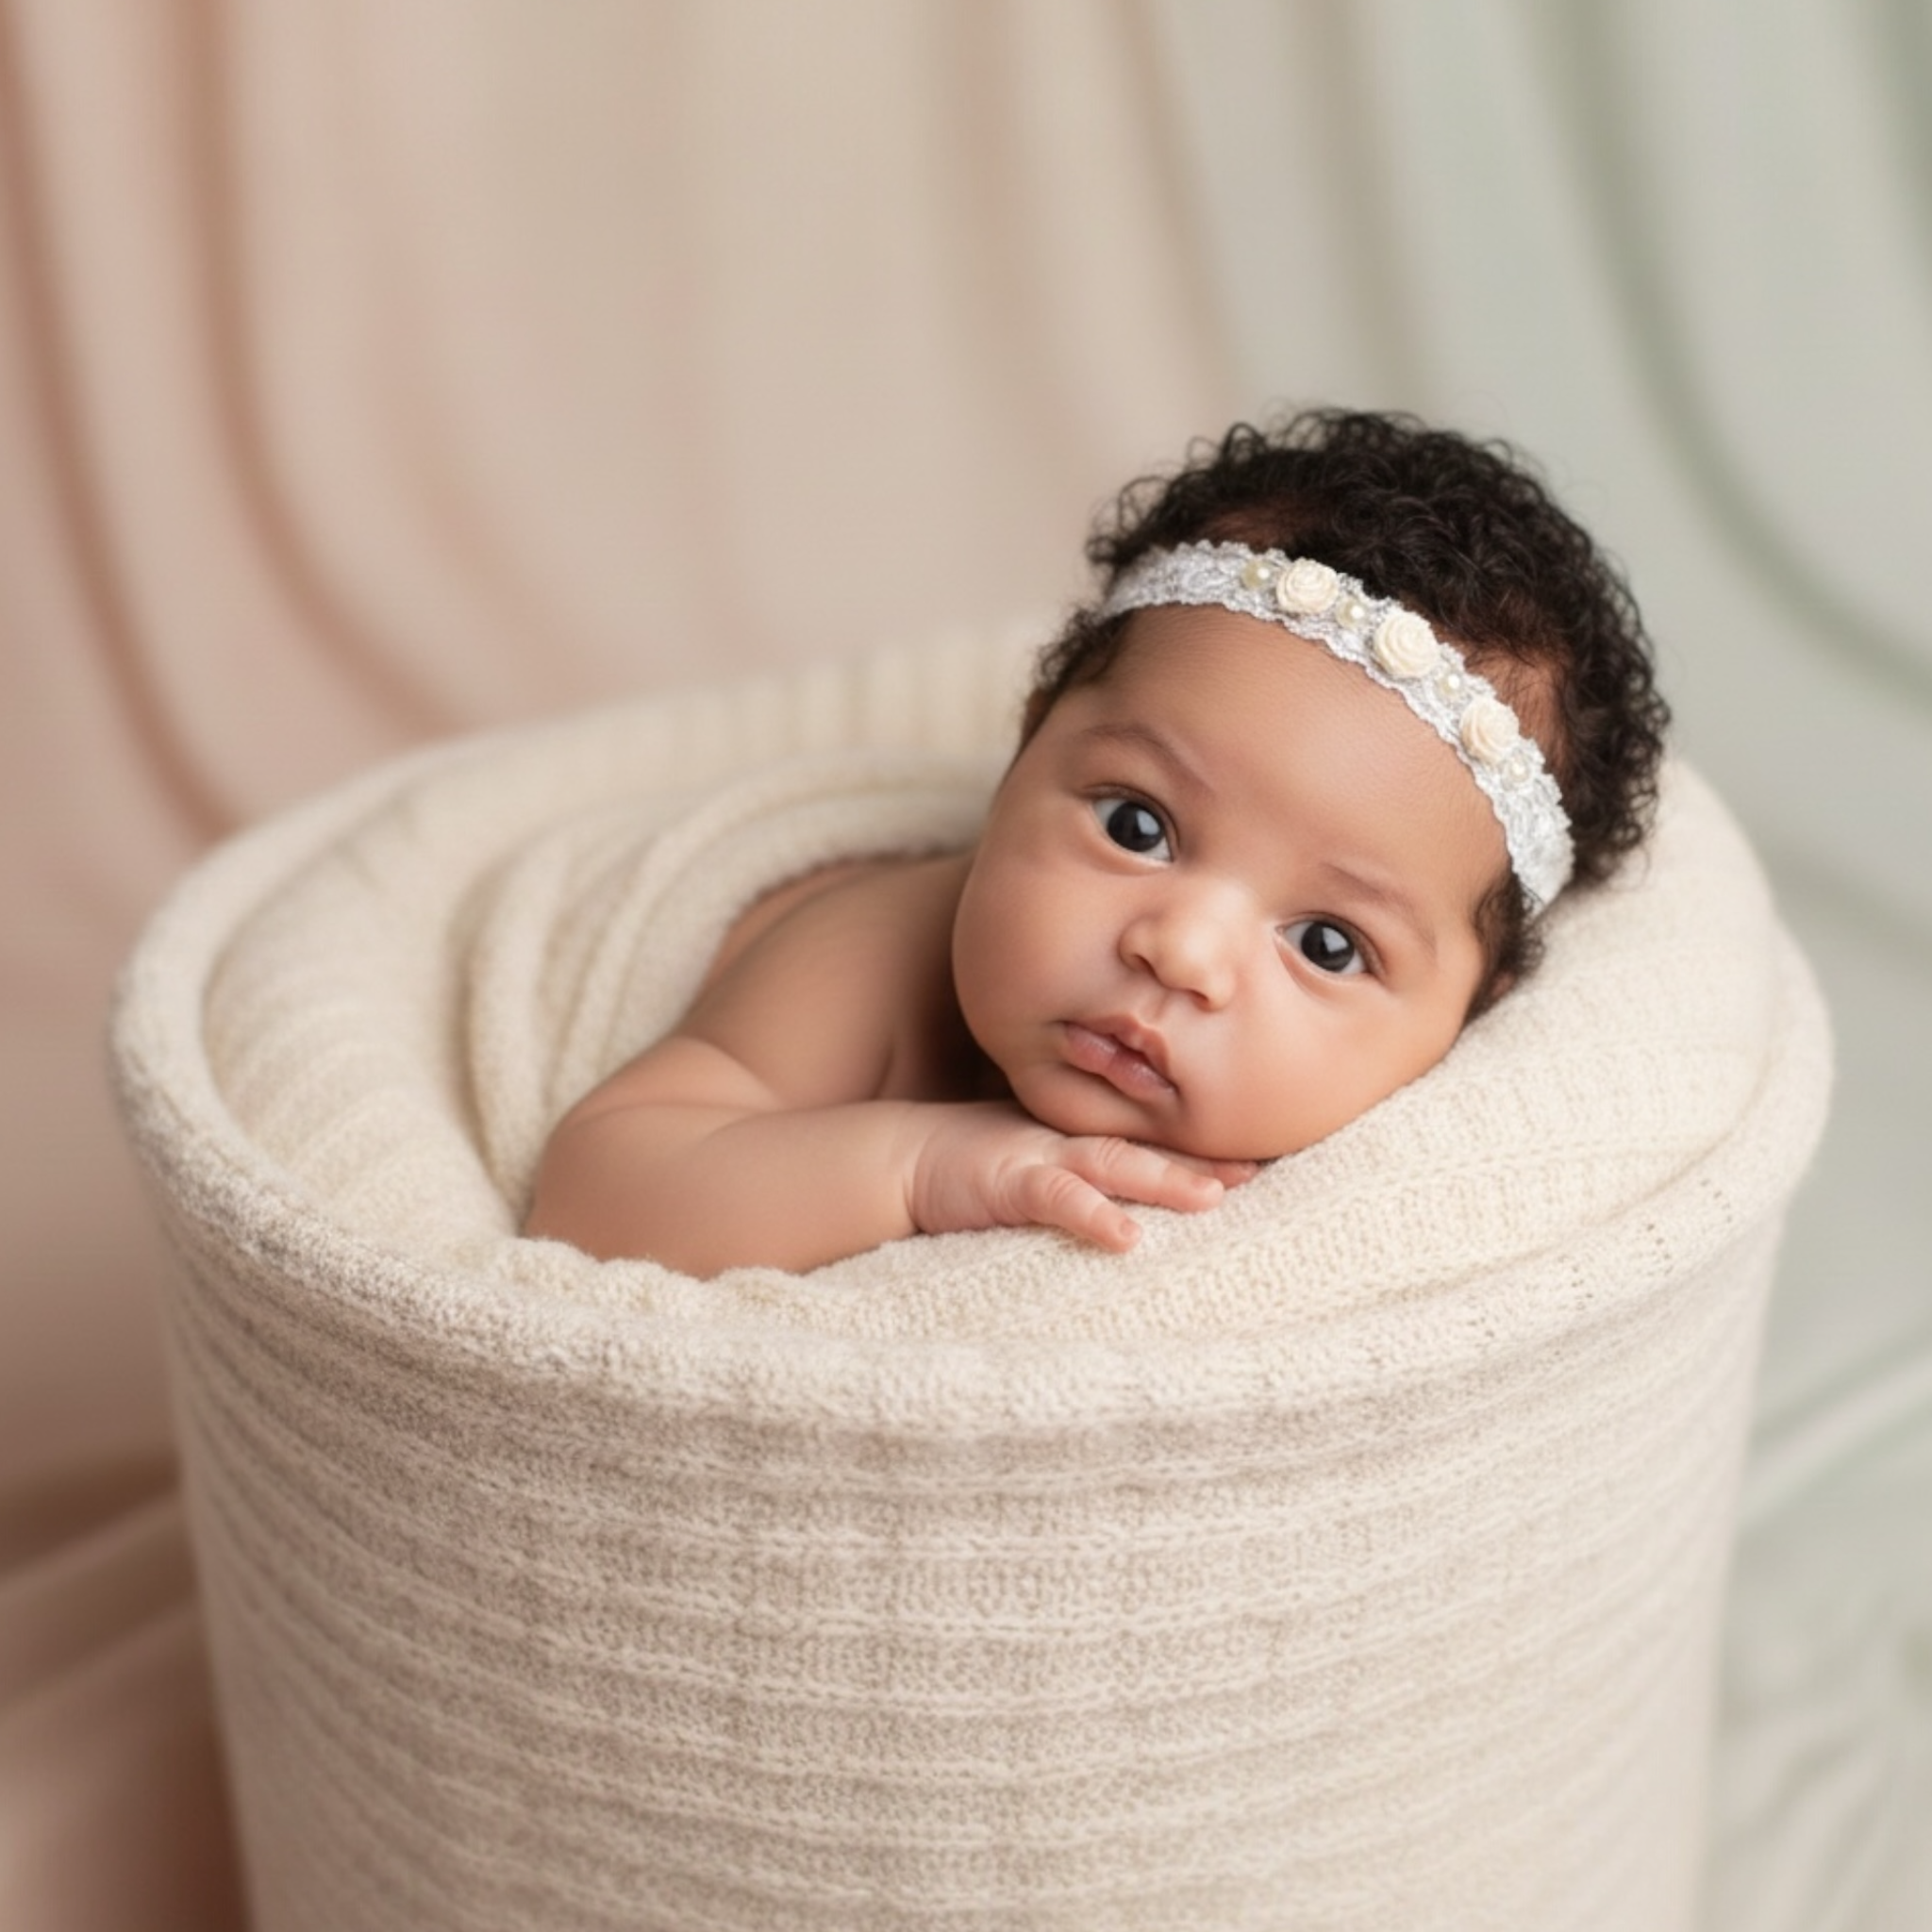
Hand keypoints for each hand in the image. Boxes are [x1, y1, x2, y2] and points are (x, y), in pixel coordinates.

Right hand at [906, 1103, 1255, 1251]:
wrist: (902, 1156)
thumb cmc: (970, 1161)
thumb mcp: (1034, 1157)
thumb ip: (1078, 1168)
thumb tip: (1125, 1195)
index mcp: (1077, 1138)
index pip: (1146, 1141)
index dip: (1198, 1150)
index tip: (1255, 1160)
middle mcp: (1069, 1141)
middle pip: (1146, 1149)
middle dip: (1201, 1161)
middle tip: (1257, 1173)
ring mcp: (1041, 1157)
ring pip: (1114, 1166)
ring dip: (1164, 1180)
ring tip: (1214, 1197)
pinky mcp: (1010, 1182)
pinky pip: (1058, 1199)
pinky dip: (1094, 1216)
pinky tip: (1127, 1238)